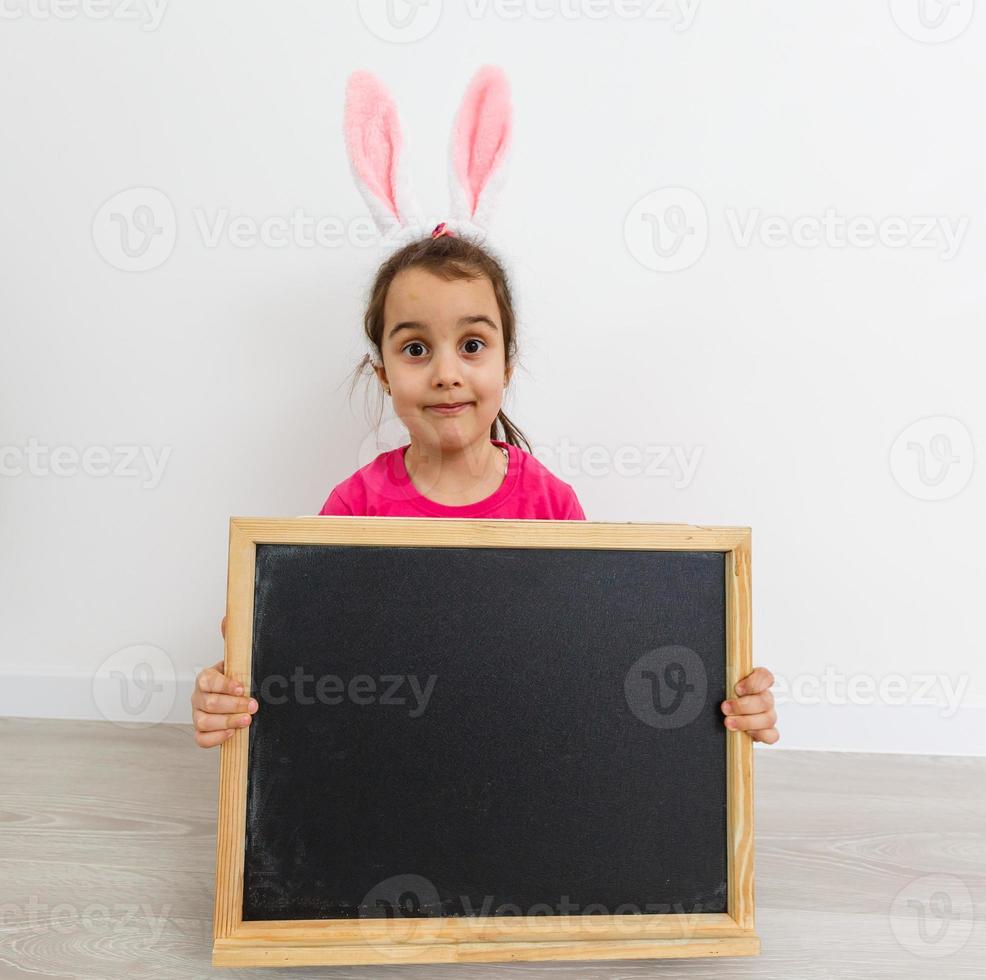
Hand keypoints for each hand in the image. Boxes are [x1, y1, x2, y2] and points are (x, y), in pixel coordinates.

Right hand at [188, 615, 258, 747]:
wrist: (233, 698)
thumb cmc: (234, 679)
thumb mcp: (236, 660)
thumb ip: (232, 640)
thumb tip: (228, 619)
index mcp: (206, 678)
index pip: (207, 681)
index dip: (224, 685)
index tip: (243, 688)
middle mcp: (199, 697)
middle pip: (208, 703)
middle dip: (233, 705)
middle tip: (253, 705)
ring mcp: (198, 715)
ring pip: (205, 722)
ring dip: (228, 722)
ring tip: (247, 720)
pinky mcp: (202, 731)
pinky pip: (201, 739)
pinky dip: (216, 738)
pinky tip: (233, 732)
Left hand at [720, 666, 778, 743]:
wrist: (726, 714)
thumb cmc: (726, 698)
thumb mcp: (723, 685)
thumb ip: (725, 679)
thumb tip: (716, 674)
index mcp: (756, 682)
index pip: (765, 676)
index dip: (753, 683)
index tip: (737, 689)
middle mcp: (764, 698)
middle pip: (765, 701)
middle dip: (742, 706)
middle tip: (725, 708)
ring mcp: (767, 714)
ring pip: (768, 719)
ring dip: (746, 722)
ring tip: (729, 722)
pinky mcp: (767, 731)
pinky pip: (772, 735)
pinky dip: (759, 734)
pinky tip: (745, 732)